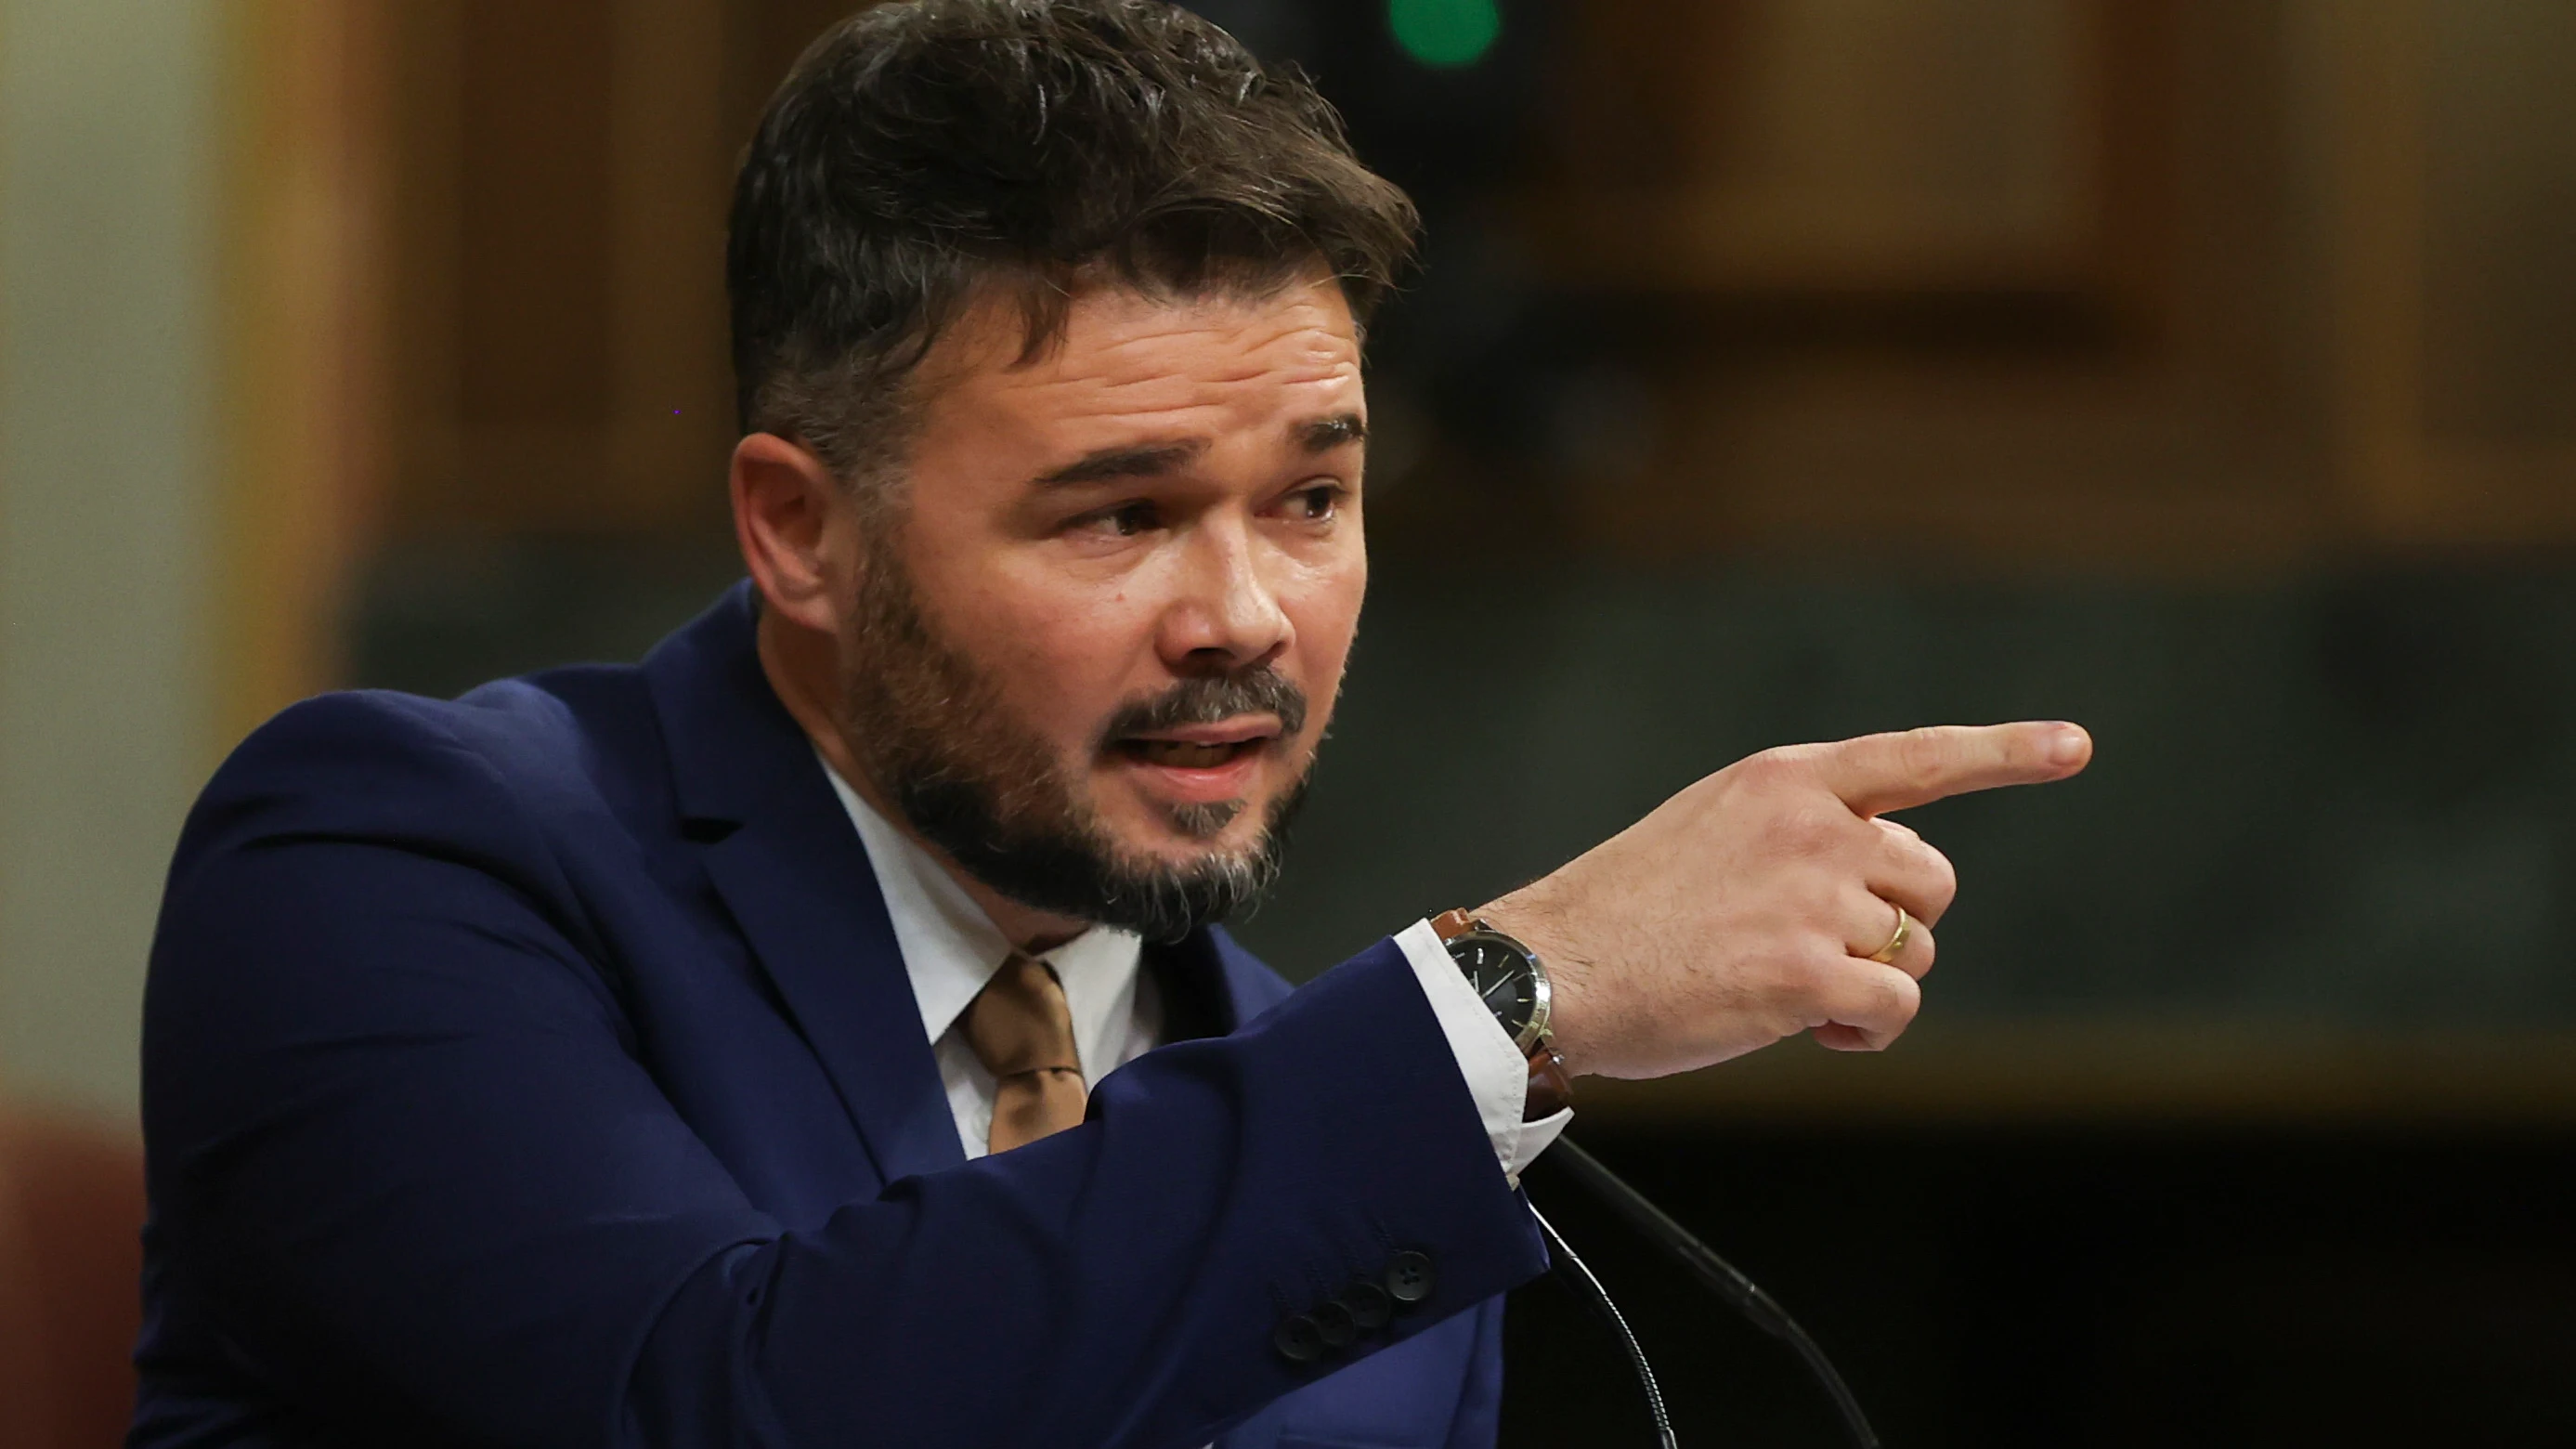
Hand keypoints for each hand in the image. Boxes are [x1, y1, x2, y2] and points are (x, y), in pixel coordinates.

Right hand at [1480, 722, 2090, 1079]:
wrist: (1552, 967)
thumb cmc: (1624, 913)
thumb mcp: (1713, 828)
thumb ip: (1799, 833)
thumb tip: (1884, 888)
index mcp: (1785, 781)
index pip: (1917, 758)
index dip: (2006, 752)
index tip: (2074, 746)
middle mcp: (1812, 826)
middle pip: (1931, 881)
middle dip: (1894, 926)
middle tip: (1816, 953)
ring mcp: (1814, 897)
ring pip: (1913, 952)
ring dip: (1867, 984)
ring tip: (1783, 988)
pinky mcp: (1808, 972)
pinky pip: (1892, 1011)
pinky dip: (1859, 1032)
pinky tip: (1803, 1027)